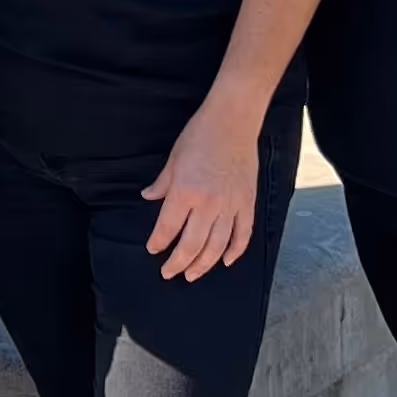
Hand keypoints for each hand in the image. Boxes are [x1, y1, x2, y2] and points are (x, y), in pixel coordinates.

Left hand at [144, 100, 261, 279]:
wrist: (233, 121)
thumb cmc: (200, 135)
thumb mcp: (173, 159)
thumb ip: (162, 184)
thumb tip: (149, 197)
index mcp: (185, 192)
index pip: (167, 228)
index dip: (158, 243)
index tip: (153, 250)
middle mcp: (208, 204)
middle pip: (192, 245)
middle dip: (178, 263)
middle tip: (169, 273)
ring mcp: (230, 206)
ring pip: (216, 246)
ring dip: (203, 264)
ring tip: (192, 274)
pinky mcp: (247, 203)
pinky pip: (242, 235)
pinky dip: (235, 251)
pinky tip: (226, 261)